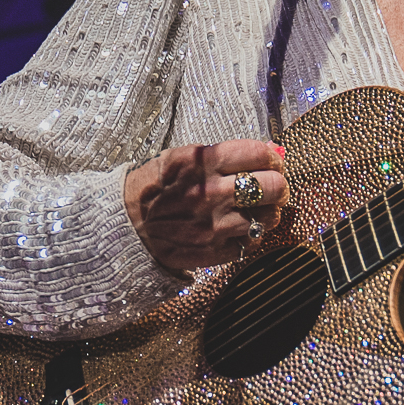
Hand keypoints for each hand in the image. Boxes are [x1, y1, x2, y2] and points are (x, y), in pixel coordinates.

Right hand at [123, 140, 289, 271]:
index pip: (260, 155)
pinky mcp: (214, 250)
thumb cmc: (155, 186)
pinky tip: (238, 227)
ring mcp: (214, 225)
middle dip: (278, 185)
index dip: (272, 158)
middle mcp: (211, 193)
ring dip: (267, 212)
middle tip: (272, 186)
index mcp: (202, 163)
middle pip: (273, 186)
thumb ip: (223, 155)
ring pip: (268, 218)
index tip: (271, 163)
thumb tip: (267, 153)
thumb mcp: (182, 158)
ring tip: (256, 209)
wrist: (125, 223)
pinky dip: (250, 235)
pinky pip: (251, 242)